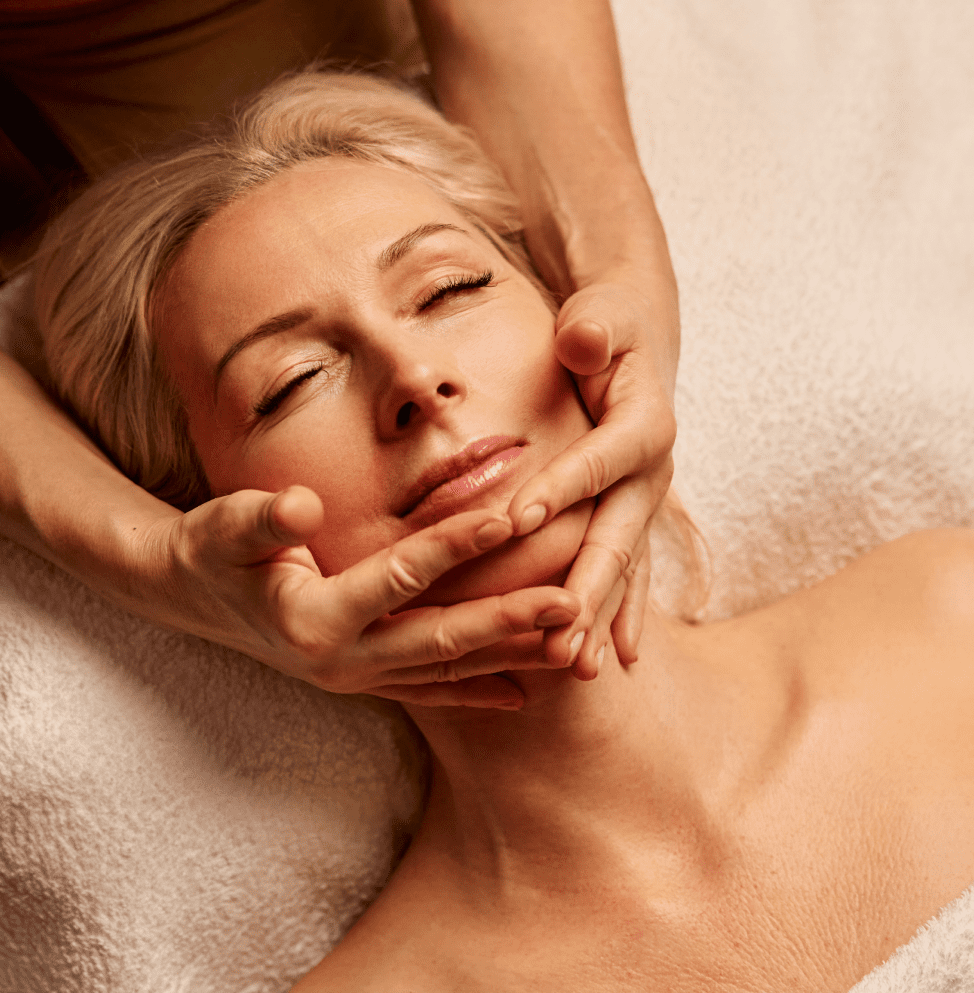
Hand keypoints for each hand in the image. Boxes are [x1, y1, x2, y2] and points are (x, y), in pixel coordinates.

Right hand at [155, 486, 579, 708]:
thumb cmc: (211, 552)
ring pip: (447, 672)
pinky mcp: (365, 681)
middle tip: (574, 605)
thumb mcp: (224, 528)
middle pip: (441, 641)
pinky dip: (478, 689)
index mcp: (312, 618)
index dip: (454, 545)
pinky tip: (524, 691)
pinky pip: (432, 691)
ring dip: (510, 658)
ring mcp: (356, 679)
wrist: (192, 600)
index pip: (400, 576)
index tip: (508, 518)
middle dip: (509, 622)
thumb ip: (262, 520)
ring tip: (573, 645)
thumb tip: (300, 505)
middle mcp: (341, 661)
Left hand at [507, 279, 676, 678]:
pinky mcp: (630, 516)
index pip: (599, 459)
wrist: (634, 345)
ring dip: (601, 618)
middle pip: (619, 535)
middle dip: (588, 589)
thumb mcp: (602, 314)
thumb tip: (581, 338)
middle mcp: (651, 472)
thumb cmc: (607, 327)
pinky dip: (621, 615)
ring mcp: (643, 501)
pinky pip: (628, 572)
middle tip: (559, 639)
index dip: (562, 487)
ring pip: (624, 567)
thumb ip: (594, 325)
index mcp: (644, 424)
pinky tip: (614, 659)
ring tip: (578, 667)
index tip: (515, 521)